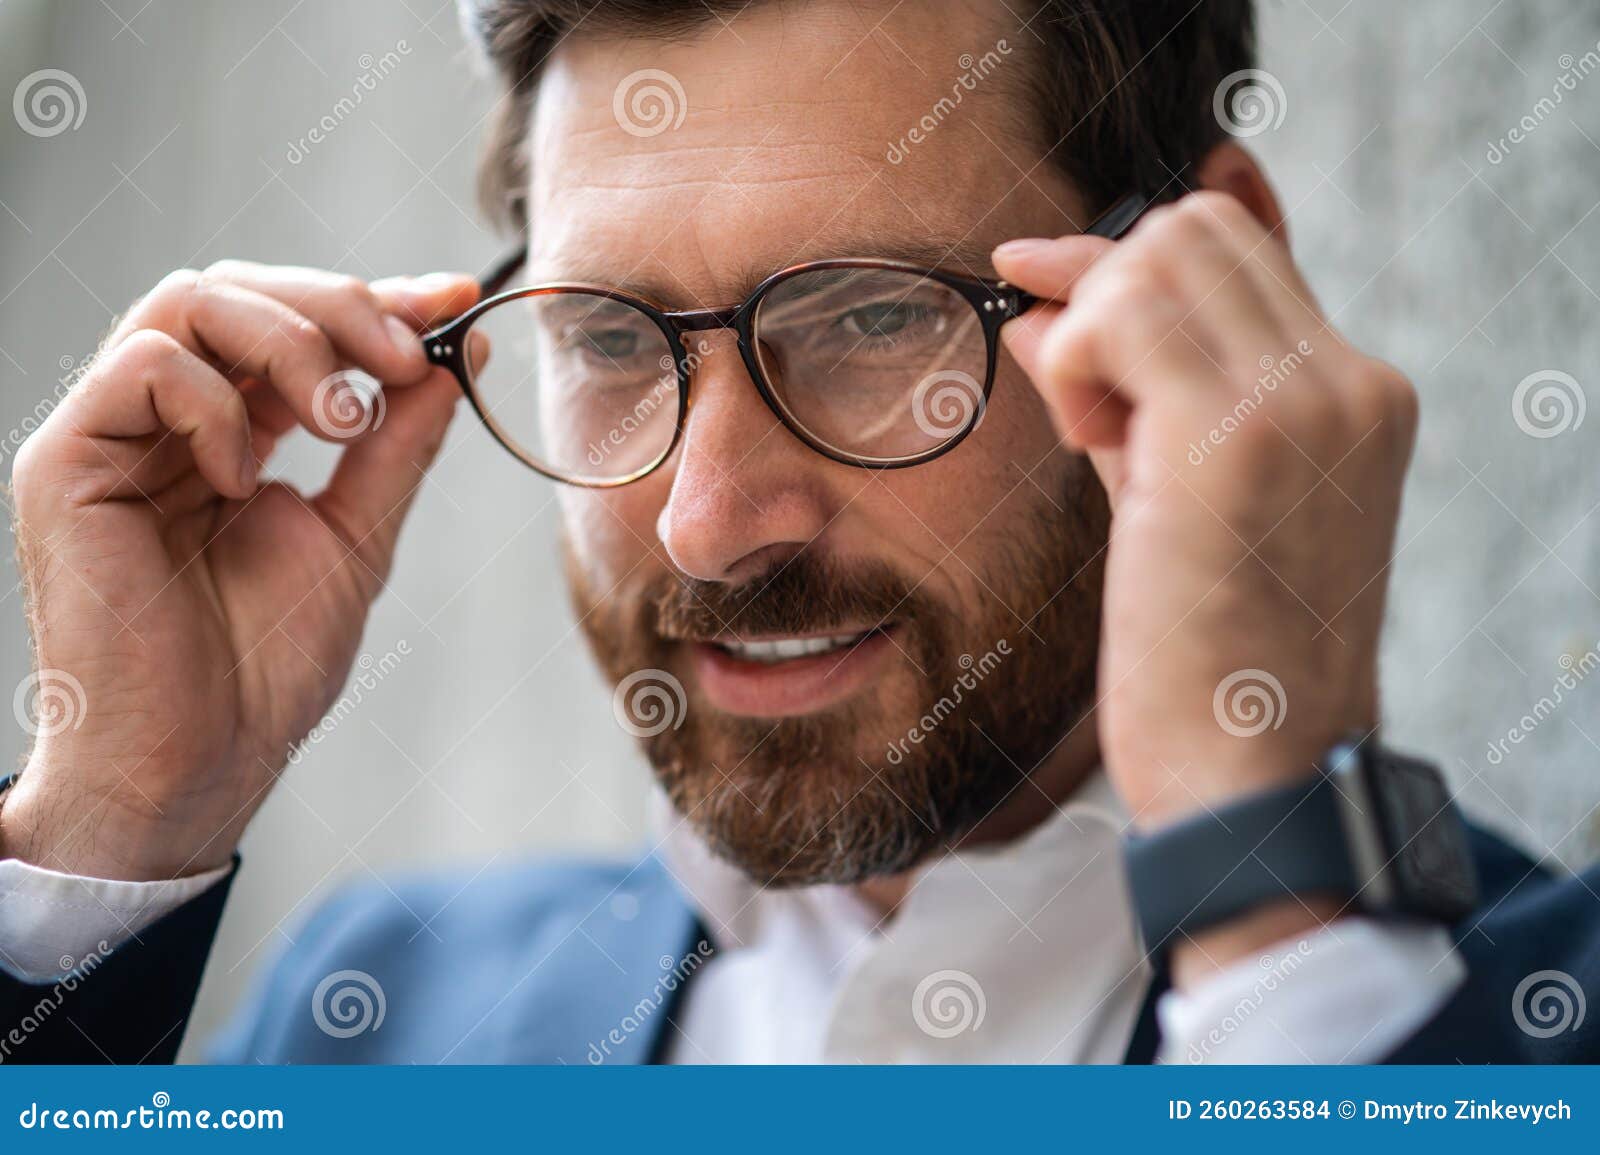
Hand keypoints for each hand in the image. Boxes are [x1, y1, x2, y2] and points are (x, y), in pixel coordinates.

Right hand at [1, 263, 477, 879]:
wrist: (197, 763)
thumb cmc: (263, 668)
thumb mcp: (357, 538)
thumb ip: (398, 446)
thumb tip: (452, 358)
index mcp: (232, 432)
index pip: (294, 323)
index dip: (374, 300)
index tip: (453, 299)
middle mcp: (168, 420)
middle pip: (241, 289)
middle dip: (340, 306)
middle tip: (404, 357)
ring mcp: (112, 434)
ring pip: (189, 300)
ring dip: (291, 341)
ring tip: (346, 420)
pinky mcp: (66, 462)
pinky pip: (144, 366)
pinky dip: (218, 401)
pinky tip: (247, 477)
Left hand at [993, 191, 1416, 830]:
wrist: (1254, 774)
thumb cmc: (1213, 658)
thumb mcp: (1179, 502)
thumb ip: (1124, 403)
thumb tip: (1037, 312)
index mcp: (1356, 396)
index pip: (1238, 249)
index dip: (1129, 259)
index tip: (1050, 290)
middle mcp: (1344, 383)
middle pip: (1193, 231)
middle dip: (1104, 286)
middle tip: (1078, 395)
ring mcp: (1299, 404)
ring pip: (1158, 255)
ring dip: (1089, 328)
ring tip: (1090, 436)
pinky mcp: (1231, 439)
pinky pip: (1119, 320)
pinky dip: (1072, 360)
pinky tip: (1080, 439)